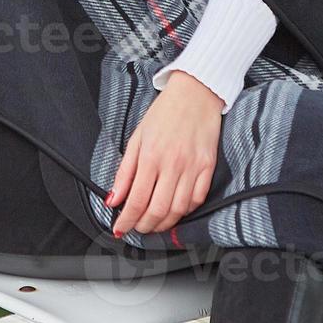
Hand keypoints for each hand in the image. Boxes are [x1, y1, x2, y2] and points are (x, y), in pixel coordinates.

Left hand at [105, 70, 221, 237]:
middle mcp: (172, 164)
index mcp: (150, 156)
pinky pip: (197, 199)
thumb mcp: (136, 138)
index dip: (127, 220)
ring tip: (154, 224)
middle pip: (157, 210)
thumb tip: (113, 200)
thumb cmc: (163, 113)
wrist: (195, 93)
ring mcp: (193, 167)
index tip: (120, 229)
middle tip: (137, 229)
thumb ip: (124, 172)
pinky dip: (185, 211)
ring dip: (164, 223)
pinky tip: (176, 211)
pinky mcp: (209, 167)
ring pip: (178, 210)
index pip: (136, 200)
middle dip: (144, 226)